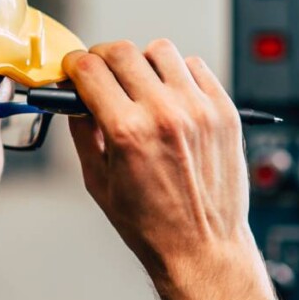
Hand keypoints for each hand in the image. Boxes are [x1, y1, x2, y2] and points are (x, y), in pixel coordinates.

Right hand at [64, 41, 298, 299]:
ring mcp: (199, 110)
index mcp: (128, 132)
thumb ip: (83, 133)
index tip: (73, 69)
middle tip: (101, 74)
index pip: (90, 69)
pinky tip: (172, 97)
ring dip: (143, 63)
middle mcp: (165, 115)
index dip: (73, 65)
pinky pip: (196, 67)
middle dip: (103, 59)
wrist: (203, 248)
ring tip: (141, 87)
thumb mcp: (99, 182)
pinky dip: (179, 75)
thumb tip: (76, 100)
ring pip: (161, 51)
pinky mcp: (225, 112)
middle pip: (123, 51)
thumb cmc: (151, 225)